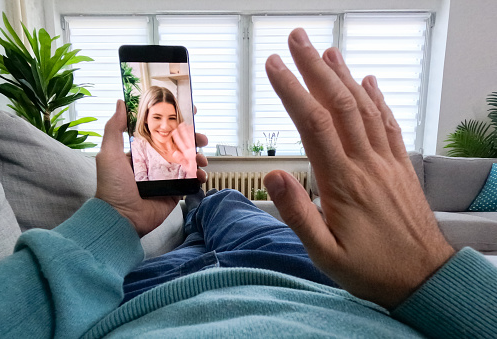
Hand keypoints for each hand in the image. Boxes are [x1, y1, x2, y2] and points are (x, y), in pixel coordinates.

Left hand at [95, 100, 207, 236]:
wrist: (122, 218)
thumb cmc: (112, 187)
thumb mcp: (109, 154)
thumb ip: (114, 128)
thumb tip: (120, 102)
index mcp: (141, 150)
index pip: (160, 130)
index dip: (174, 121)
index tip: (187, 112)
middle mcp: (155, 161)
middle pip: (178, 144)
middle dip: (192, 139)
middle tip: (201, 137)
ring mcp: (166, 176)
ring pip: (187, 160)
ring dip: (198, 157)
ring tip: (201, 159)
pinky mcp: (174, 191)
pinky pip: (191, 180)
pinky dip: (199, 176)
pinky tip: (201, 175)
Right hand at [263, 28, 453, 308]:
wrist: (424, 277)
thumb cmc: (371, 269)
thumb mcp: (324, 254)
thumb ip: (297, 213)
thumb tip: (271, 176)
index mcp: (342, 183)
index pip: (313, 124)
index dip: (292, 91)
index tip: (274, 66)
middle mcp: (366, 164)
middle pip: (338, 104)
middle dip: (315, 68)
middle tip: (296, 40)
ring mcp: (387, 162)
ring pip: (364, 108)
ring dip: (344, 76)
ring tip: (327, 51)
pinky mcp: (401, 166)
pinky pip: (388, 125)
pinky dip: (376, 99)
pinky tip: (368, 82)